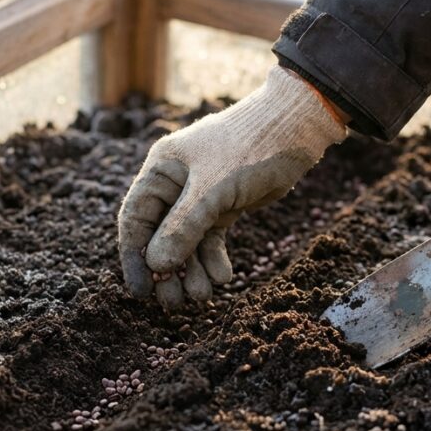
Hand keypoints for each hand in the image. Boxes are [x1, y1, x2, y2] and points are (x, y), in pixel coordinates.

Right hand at [118, 66, 346, 307]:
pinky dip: (214, 259)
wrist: (296, 128)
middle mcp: (175, 184)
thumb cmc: (249, 147)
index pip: (135, 219)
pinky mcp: (224, 205)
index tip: (141, 290)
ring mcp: (200, 196)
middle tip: (174, 302)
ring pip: (187, 242)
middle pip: (159, 236)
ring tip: (203, 295)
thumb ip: (183, 227)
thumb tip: (156, 265)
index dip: (134, 256)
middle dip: (166, 270)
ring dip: (192, 270)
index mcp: (161, 170)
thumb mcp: (213, 189)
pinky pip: (210, 239)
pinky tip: (223, 276)